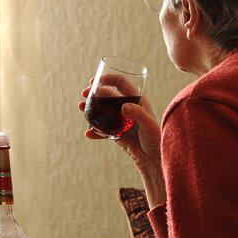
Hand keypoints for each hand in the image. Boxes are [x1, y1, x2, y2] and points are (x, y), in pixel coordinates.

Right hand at [80, 81, 165, 207]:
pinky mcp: (116, 133)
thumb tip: (123, 106)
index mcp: (137, 100)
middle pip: (108, 95)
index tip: (97, 80)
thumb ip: (138, 114)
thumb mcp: (148, 124)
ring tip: (81, 106)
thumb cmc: (155, 138)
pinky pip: (103, 130)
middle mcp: (127, 108)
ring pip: (103, 111)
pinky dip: (95, 131)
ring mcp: (120, 120)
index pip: (122, 84)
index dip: (109, 79)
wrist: (153, 158)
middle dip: (95, 92)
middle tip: (85, 93)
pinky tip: (88, 133)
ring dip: (91, 108)